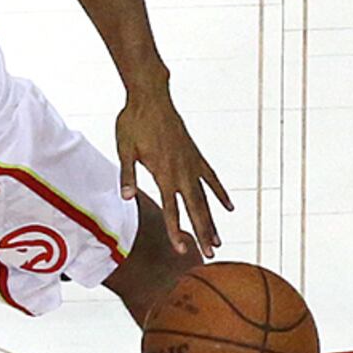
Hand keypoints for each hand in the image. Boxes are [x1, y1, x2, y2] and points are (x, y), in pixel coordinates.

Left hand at [114, 85, 231, 256]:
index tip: (182, 249)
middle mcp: (181, 171)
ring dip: (212, 220)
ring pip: (205, 198)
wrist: (150, 97)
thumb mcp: (124, 149)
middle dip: (202, 233)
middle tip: (211, 254)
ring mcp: (191, 163)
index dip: (176, 231)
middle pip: (195, 209)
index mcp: (163, 173)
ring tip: (218, 240)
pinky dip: (220, 193)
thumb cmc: (133, 123)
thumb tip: (126, 197)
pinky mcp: (195, 155)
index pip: (172, 209)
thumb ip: (127, 175)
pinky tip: (228, 207)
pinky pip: (211, 178)